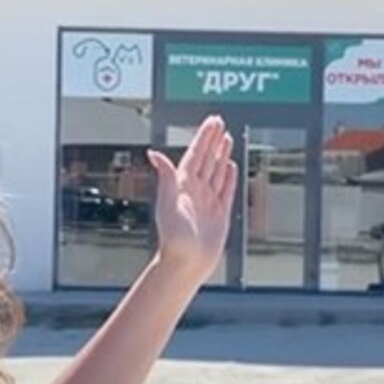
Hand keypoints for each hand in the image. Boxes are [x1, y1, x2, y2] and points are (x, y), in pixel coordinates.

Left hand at [145, 115, 237, 280]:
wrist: (186, 262)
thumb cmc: (174, 236)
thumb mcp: (168, 201)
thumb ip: (166, 176)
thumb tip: (153, 153)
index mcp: (182, 184)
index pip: (196, 153)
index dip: (204, 136)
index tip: (212, 121)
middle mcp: (195, 190)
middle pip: (207, 158)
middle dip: (213, 139)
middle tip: (219, 122)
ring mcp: (208, 201)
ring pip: (217, 171)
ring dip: (221, 154)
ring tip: (226, 138)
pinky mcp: (219, 213)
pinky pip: (226, 190)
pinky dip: (229, 177)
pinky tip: (230, 167)